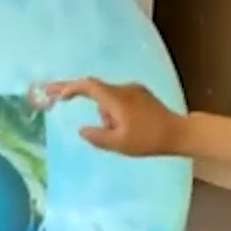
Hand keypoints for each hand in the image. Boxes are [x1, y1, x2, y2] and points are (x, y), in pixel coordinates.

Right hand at [30, 78, 184, 155]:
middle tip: (52, 93)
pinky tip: (125, 128)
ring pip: (108, 99)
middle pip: (95, 89)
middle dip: (75, 92)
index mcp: (116, 99)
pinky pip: (119, 100)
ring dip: (105, 113)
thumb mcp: (119, 144)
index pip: (88, 86)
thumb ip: (97, 137)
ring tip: (119, 135)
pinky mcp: (141, 94)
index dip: (69, 87)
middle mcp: (124, 89)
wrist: (178, 133)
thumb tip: (81, 130)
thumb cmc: (148, 140)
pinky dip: (113, 110)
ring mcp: (134, 90)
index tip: (55, 93)